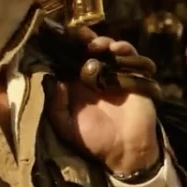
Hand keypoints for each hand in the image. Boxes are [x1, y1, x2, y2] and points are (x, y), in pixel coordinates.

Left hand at [46, 26, 161, 175]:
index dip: (65, 47)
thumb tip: (52, 80)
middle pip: (88, 49)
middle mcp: (94, 75)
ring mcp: (115, 73)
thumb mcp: (66, 126)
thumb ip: (56, 105)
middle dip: (83, 39)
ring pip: (108, 48)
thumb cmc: (94, 140)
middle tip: (78, 35)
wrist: (125, 150)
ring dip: (102, 42)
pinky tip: (115, 49)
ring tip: (96, 44)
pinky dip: (124, 49)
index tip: (59, 37)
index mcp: (77, 84)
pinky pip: (130, 57)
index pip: (70, 58)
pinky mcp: (134, 75)